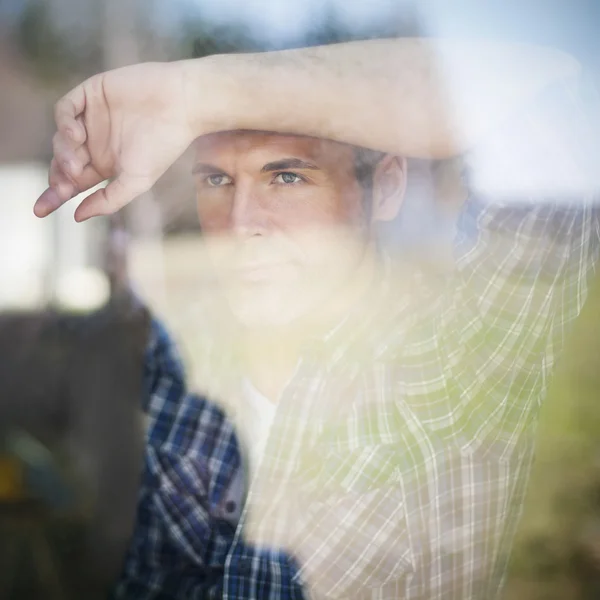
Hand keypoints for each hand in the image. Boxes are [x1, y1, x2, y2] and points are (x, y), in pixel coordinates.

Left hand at [34, 62, 192, 220]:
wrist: (181, 106)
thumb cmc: (164, 146)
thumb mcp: (136, 182)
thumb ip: (108, 200)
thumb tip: (77, 217)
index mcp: (106, 165)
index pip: (74, 182)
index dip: (56, 196)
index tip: (41, 211)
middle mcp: (96, 142)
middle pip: (62, 161)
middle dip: (57, 176)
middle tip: (60, 187)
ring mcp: (92, 118)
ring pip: (61, 138)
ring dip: (62, 153)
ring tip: (75, 163)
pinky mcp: (91, 94)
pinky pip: (65, 109)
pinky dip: (64, 124)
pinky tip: (76, 134)